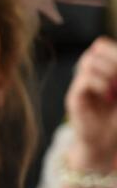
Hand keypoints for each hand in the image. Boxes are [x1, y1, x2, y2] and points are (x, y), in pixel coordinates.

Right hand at [65, 37, 116, 168]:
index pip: (103, 45)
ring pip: (89, 61)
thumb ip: (115, 73)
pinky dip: (98, 83)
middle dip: (114, 59)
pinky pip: (84, 79)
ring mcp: (81, 84)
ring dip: (107, 71)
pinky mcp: (75, 97)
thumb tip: (104, 52)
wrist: (107, 141)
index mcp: (103, 68)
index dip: (113, 51)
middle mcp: (90, 73)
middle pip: (97, 48)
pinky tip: (107, 93)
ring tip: (113, 87)